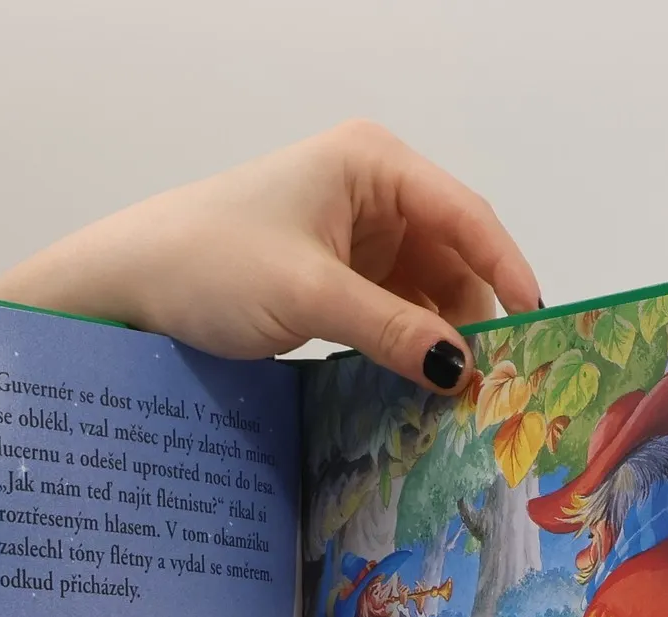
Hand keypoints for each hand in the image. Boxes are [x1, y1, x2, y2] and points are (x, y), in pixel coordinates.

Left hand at [0, 122, 540, 392]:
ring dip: (439, 342)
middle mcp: (371, 193)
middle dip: (473, 319)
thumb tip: (462, 371)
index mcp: (372, 165)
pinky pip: (390, 313)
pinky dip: (406, 349)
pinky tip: (419, 390)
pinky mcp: (331, 278)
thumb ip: (391, 331)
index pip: (466, 216)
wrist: (129, 286)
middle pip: (451, 258)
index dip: (507, 273)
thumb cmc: (209, 263)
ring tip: (462, 400)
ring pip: (423, 293)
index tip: (539, 330)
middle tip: (499, 387)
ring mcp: (352, 237)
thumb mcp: (310, 296)